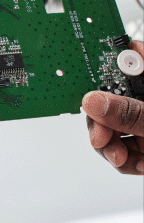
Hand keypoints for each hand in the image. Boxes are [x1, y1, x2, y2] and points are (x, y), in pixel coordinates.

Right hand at [82, 41, 143, 174]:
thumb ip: (132, 114)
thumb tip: (93, 100)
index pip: (128, 59)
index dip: (104, 67)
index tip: (89, 86)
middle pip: (108, 97)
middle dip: (101, 120)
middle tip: (101, 136)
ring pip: (110, 126)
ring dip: (109, 144)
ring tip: (119, 157)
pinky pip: (122, 148)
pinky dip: (123, 158)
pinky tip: (132, 163)